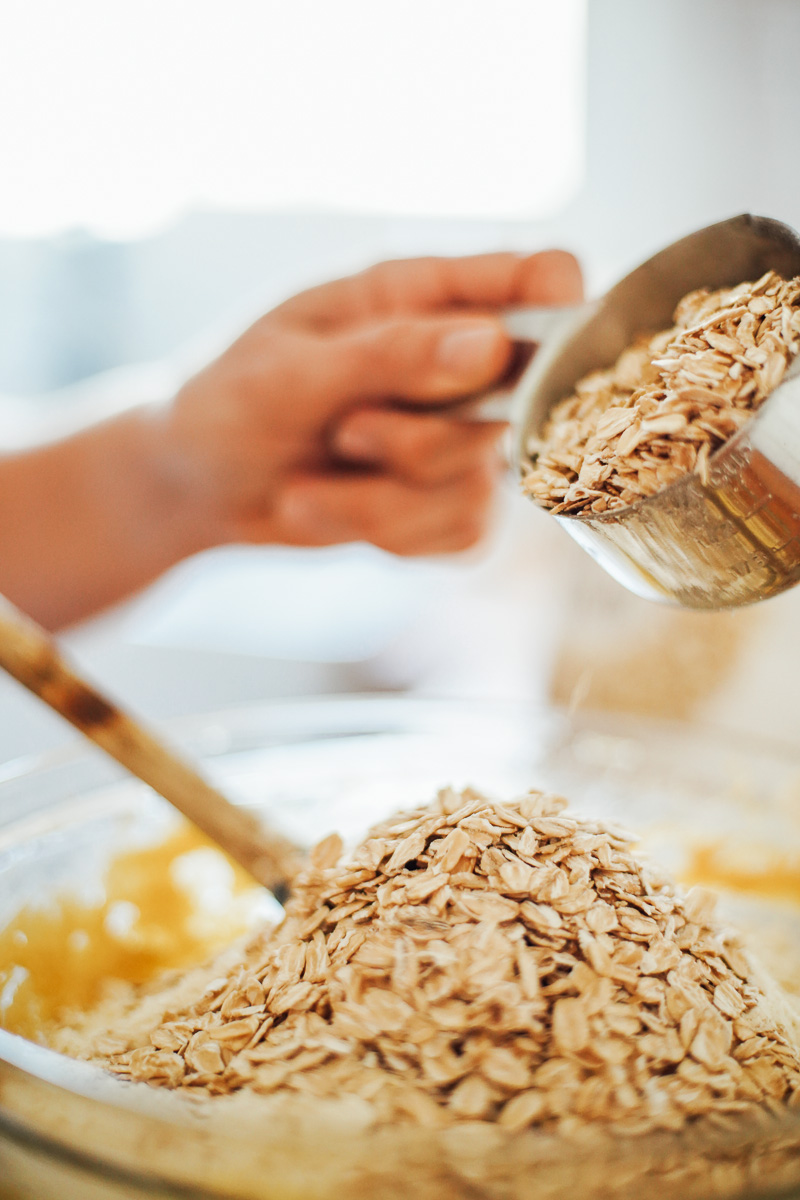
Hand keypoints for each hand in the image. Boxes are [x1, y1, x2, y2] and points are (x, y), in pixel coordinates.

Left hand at [158, 250, 582, 555]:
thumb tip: (490, 346)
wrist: (196, 486)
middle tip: (342, 433)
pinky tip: (331, 510)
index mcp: (423, 296)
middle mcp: (457, 364)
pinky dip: (387, 537)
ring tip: (309, 483)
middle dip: (419, 441)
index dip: (562, 310)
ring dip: (381, 502)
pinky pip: (461, 535)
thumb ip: (389, 355)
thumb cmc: (228, 404)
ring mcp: (460, 440)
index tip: (524, 360)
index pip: (542, 280)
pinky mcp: (448, 505)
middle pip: (518, 405)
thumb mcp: (288, 371)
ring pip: (480, 487)